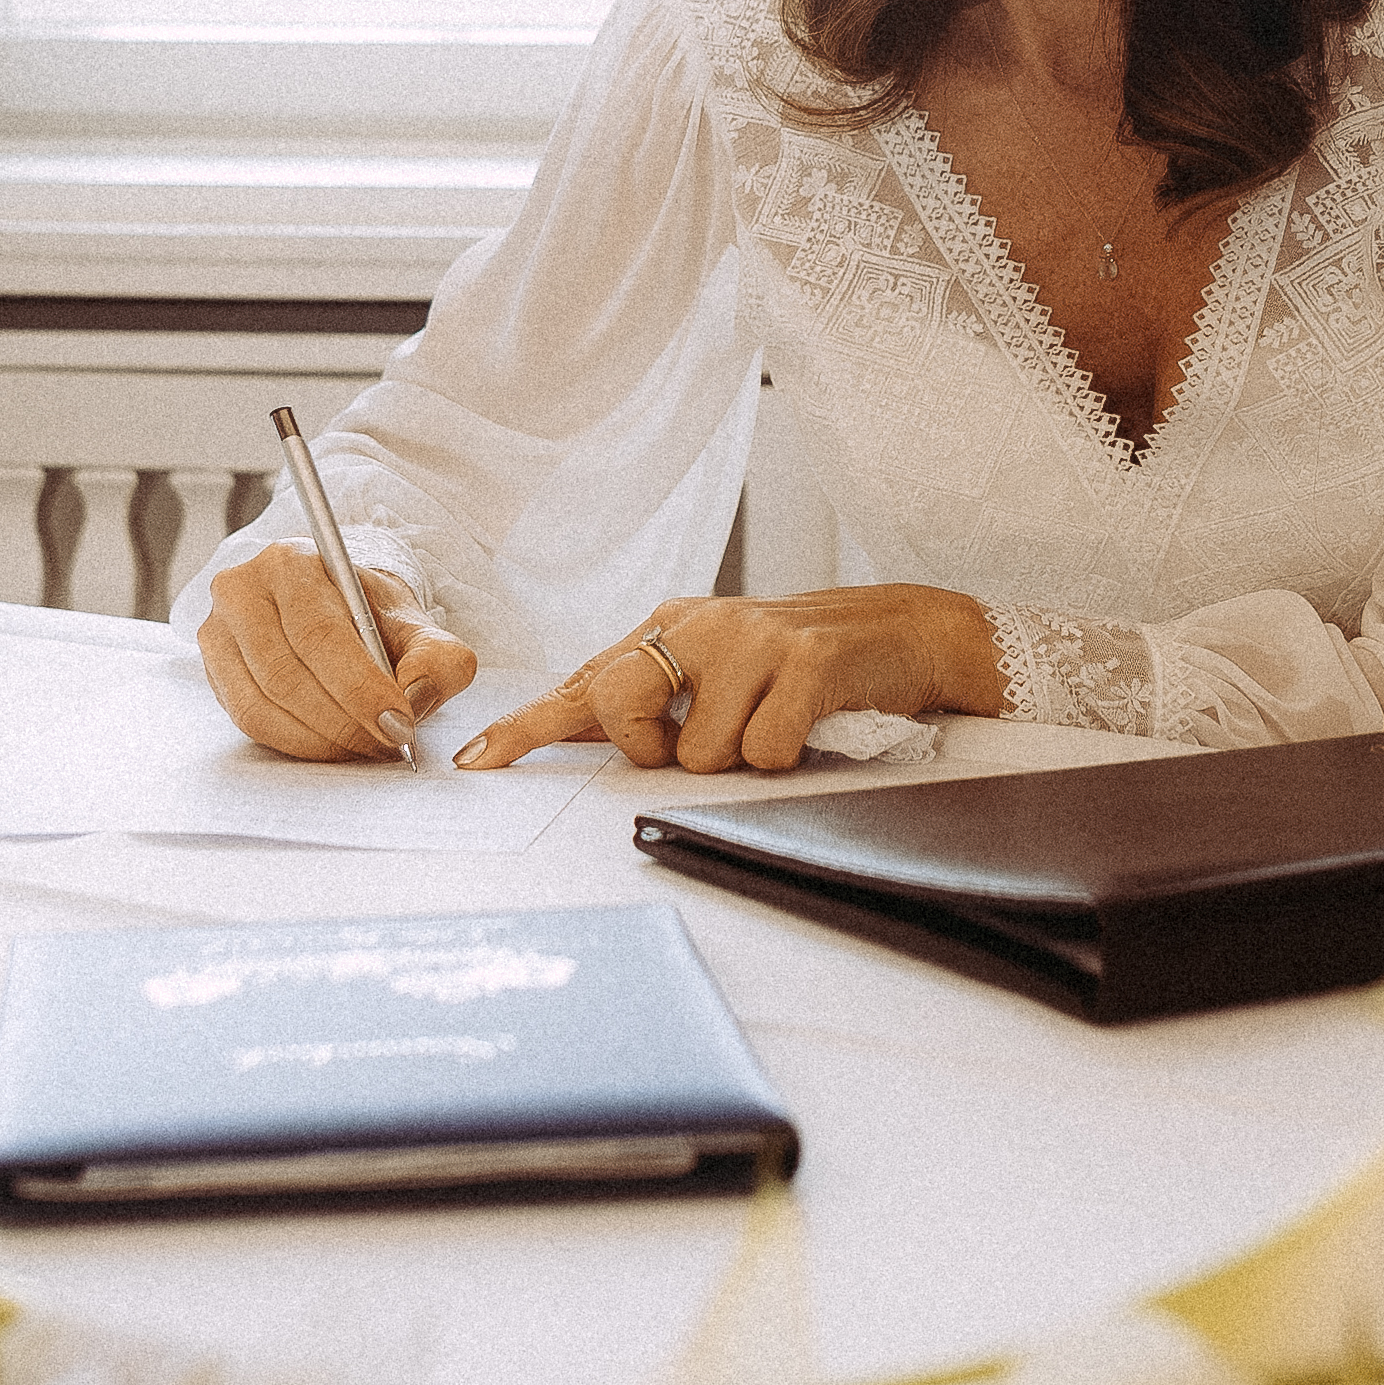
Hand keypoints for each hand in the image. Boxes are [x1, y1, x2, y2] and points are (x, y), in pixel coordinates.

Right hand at [201, 542, 478, 764]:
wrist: (336, 611)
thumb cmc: (373, 618)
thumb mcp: (418, 627)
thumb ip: (437, 658)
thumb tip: (415, 699)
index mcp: (292, 561)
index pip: (319, 633)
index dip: (359, 687)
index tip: (399, 724)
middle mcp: (242, 589)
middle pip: (286, 673)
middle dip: (344, 721)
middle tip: (389, 744)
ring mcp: (218, 632)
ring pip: (263, 704)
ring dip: (321, 739)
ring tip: (366, 746)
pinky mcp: (213, 672)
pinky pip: (249, 722)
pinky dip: (297, 743)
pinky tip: (332, 744)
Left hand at [454, 583, 1005, 775]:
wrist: (906, 633)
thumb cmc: (804, 665)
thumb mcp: (721, 672)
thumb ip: (658, 702)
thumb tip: (591, 738)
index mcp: (672, 627)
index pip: (584, 681)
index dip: (528, 724)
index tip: (477, 761)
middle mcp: (702, 623)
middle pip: (621, 700)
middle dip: (650, 745)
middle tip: (696, 742)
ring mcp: (754, 638)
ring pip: (700, 749)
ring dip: (738, 757)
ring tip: (777, 725)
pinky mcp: (806, 662)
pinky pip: (763, 751)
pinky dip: (784, 757)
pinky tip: (807, 725)